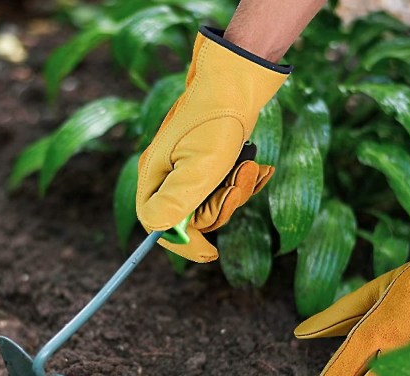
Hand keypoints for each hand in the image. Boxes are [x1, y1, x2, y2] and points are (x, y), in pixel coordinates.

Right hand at [136, 27, 290, 261]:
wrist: (237, 86)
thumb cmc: (215, 123)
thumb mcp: (199, 167)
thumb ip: (177, 202)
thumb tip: (159, 231)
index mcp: (155, 179)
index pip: (159, 227)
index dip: (184, 245)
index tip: (212, 254)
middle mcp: (168, 179)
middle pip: (193, 220)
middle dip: (222, 207)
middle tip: (237, 183)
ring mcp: (188, 173)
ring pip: (214, 207)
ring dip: (238, 192)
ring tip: (248, 167)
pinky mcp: (208, 167)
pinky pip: (225, 191)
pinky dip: (243, 183)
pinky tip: (253, 166)